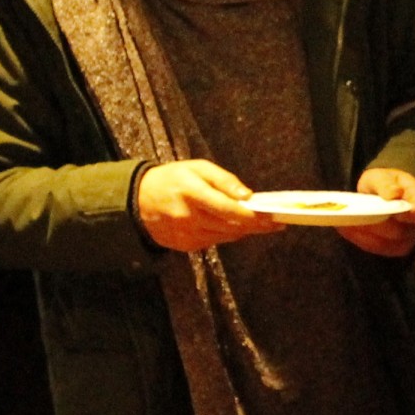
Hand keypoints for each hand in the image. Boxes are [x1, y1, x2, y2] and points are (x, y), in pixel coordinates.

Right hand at [138, 159, 273, 251]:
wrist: (139, 201)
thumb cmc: (172, 179)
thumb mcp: (197, 168)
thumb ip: (224, 180)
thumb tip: (248, 195)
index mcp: (192, 193)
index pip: (228, 209)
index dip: (253, 216)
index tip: (274, 216)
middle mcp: (189, 217)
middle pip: (231, 227)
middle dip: (256, 225)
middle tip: (276, 222)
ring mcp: (186, 235)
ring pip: (225, 236)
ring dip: (244, 230)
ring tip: (261, 223)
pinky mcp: (185, 246)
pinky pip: (214, 241)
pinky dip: (226, 233)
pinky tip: (232, 225)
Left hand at [340, 167, 414, 256]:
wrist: (386, 195)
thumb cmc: (386, 183)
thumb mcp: (383, 176)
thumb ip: (386, 183)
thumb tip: (392, 195)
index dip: (409, 216)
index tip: (394, 213)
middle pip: (398, 232)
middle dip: (376, 225)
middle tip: (356, 216)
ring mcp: (405, 241)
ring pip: (385, 244)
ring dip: (363, 234)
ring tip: (344, 223)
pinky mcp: (391, 249)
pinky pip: (375, 248)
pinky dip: (358, 238)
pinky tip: (345, 228)